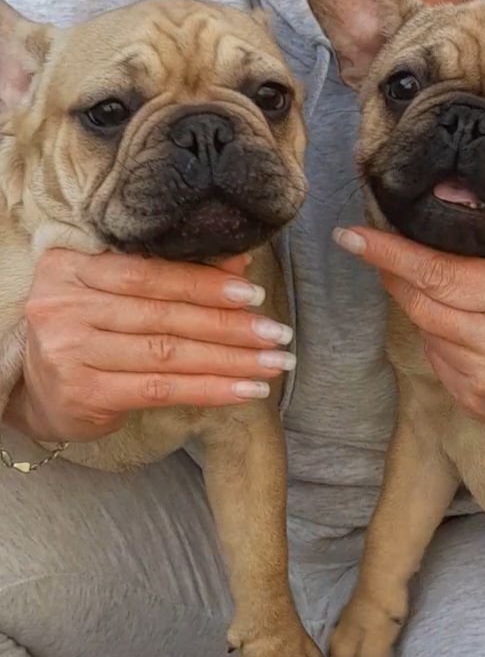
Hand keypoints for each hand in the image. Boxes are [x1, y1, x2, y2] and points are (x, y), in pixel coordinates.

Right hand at [5, 250, 294, 442]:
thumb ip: (171, 275)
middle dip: (230, 325)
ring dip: (230, 360)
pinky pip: (161, 389)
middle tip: (277, 333)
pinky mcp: (84, 393)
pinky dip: (210, 389)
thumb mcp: (118, 293)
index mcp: (72, 267)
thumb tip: (240, 263)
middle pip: (164, 315)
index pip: (148, 272)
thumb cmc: (87, 329)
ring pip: (168, 353)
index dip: (205, 283)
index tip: (253, 294)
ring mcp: (70, 351)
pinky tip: (246, 390)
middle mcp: (64, 306)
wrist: (34, 385)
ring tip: (274, 363)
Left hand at [334, 226, 484, 442]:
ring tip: (454, 301)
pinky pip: (436, 362)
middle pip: (420, 303)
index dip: (389, 253)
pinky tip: (464, 336)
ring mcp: (481, 381)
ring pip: (424, 332)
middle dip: (392, 275)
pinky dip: (438, 341)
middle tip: (375, 252)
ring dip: (422, 309)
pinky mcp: (473, 404)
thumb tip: (426, 252)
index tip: (349, 236)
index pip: (438, 273)